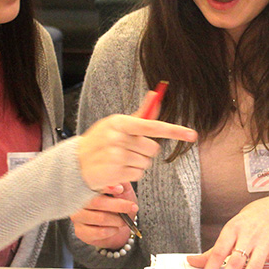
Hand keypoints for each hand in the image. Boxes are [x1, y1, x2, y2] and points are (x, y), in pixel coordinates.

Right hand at [70, 184, 136, 248]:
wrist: (117, 227)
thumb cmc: (118, 208)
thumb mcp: (123, 192)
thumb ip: (121, 184)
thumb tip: (119, 184)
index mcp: (87, 188)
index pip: (93, 185)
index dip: (107, 187)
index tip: (120, 189)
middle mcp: (78, 201)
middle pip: (97, 202)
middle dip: (118, 205)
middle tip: (132, 207)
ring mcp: (77, 217)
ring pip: (100, 218)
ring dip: (117, 220)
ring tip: (123, 220)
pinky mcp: (80, 232)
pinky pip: (99, 232)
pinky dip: (112, 230)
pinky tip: (115, 229)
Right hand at [77, 89, 196, 191]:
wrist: (76, 163)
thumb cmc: (101, 140)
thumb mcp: (117, 124)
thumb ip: (139, 114)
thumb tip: (155, 94)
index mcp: (119, 122)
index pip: (152, 126)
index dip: (174, 130)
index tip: (192, 134)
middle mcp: (117, 138)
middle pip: (153, 148)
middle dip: (146, 151)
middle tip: (129, 150)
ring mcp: (116, 156)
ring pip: (146, 163)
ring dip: (138, 163)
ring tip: (121, 160)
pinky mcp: (115, 173)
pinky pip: (139, 174)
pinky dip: (132, 174)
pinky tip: (118, 169)